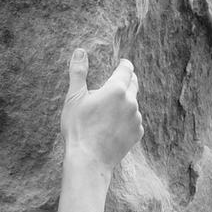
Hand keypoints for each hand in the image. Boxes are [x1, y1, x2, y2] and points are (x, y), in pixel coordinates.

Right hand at [61, 49, 140, 170]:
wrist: (89, 160)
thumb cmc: (78, 128)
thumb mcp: (74, 97)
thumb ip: (79, 72)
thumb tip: (80, 51)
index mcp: (116, 89)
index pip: (126, 69)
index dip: (124, 64)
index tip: (121, 63)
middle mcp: (131, 102)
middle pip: (134, 84)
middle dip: (127, 80)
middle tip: (117, 82)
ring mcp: (136, 119)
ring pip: (133, 104)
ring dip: (125, 103)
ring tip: (110, 110)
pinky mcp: (137, 133)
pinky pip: (134, 121)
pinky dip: (126, 120)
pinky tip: (113, 126)